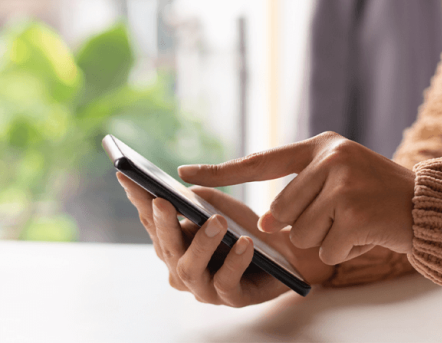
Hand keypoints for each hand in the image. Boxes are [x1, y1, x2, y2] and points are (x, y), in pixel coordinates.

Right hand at [117, 172, 333, 306]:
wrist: (284, 250)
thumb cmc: (244, 226)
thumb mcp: (219, 205)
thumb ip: (196, 197)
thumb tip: (175, 188)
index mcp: (175, 242)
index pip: (151, 219)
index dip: (138, 198)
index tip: (126, 176)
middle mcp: (182, 266)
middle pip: (165, 245)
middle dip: (164, 223)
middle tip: (165, 201)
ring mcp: (204, 286)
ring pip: (189, 268)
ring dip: (202, 243)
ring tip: (217, 221)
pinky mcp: (231, 298)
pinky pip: (227, 282)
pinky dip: (235, 261)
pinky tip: (245, 244)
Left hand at [178, 132, 415, 264]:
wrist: (419, 203)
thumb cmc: (369, 189)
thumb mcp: (335, 173)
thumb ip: (296, 190)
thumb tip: (264, 221)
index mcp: (318, 146)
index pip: (258, 161)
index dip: (220, 171)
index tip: (184, 174)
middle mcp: (328, 158)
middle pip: (280, 210)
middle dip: (299, 224)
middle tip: (333, 213)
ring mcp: (343, 184)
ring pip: (301, 232)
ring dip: (322, 237)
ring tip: (350, 220)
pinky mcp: (356, 214)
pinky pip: (327, 249)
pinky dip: (342, 250)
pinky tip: (363, 233)